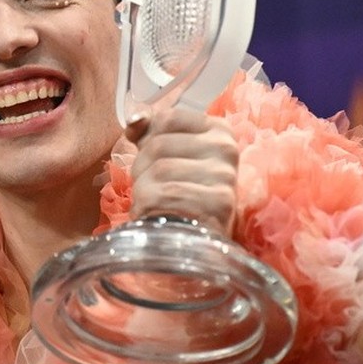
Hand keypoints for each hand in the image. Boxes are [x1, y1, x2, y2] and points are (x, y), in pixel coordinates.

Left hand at [124, 109, 238, 236]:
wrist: (195, 245)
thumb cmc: (180, 197)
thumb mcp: (170, 157)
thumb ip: (151, 132)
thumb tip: (135, 120)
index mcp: (219, 131)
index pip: (168, 118)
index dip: (148, 139)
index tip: (154, 159)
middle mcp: (227, 150)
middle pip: (158, 145)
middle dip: (143, 169)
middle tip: (154, 188)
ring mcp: (224, 176)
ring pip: (158, 170)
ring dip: (144, 190)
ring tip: (157, 204)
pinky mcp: (217, 203)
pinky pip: (162, 196)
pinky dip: (148, 208)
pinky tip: (158, 216)